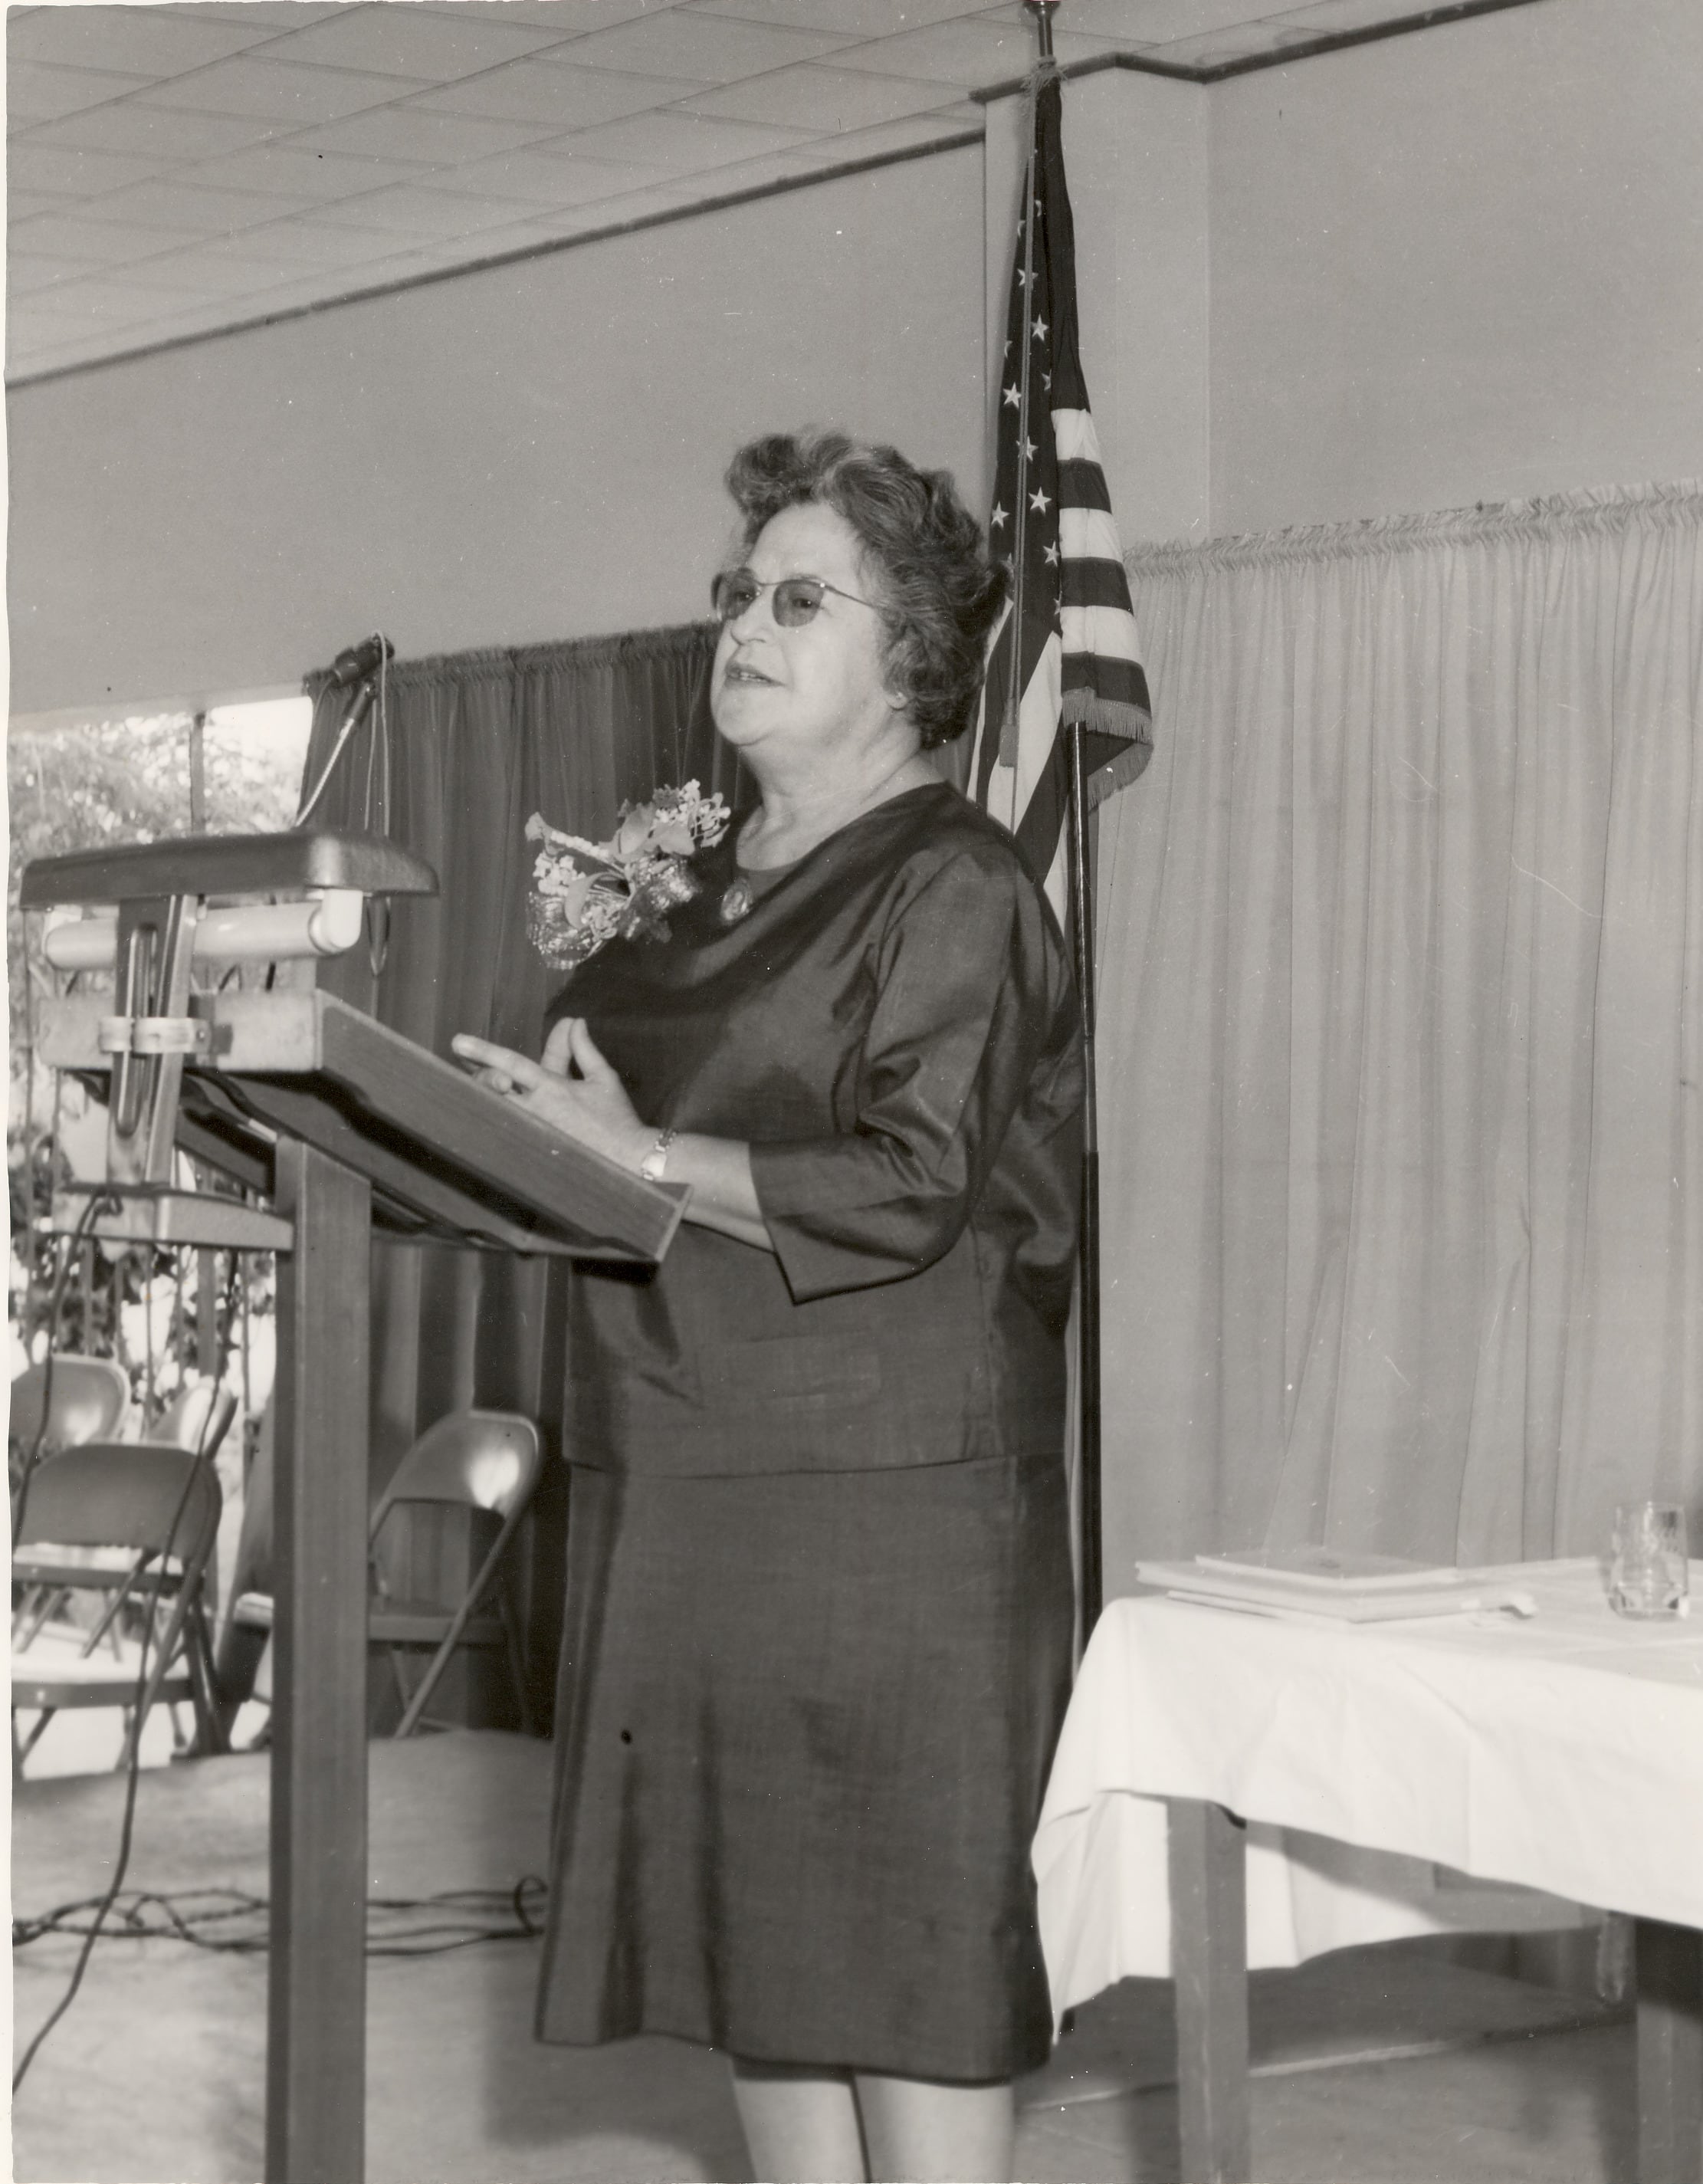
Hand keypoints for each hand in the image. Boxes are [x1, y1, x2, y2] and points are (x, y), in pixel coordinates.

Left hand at [450, 1020, 651, 1170]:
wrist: (626, 1158)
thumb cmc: (616, 1118)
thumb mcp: (603, 1077)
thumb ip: (583, 1049)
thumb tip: (574, 1023)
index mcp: (552, 1089)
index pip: (512, 1064)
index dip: (485, 1051)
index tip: (459, 1042)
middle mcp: (535, 1110)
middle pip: (492, 1089)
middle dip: (480, 1074)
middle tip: (468, 1060)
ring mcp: (530, 1132)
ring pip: (494, 1109)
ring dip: (486, 1094)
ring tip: (480, 1082)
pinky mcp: (532, 1148)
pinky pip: (505, 1131)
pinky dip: (496, 1118)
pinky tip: (483, 1115)